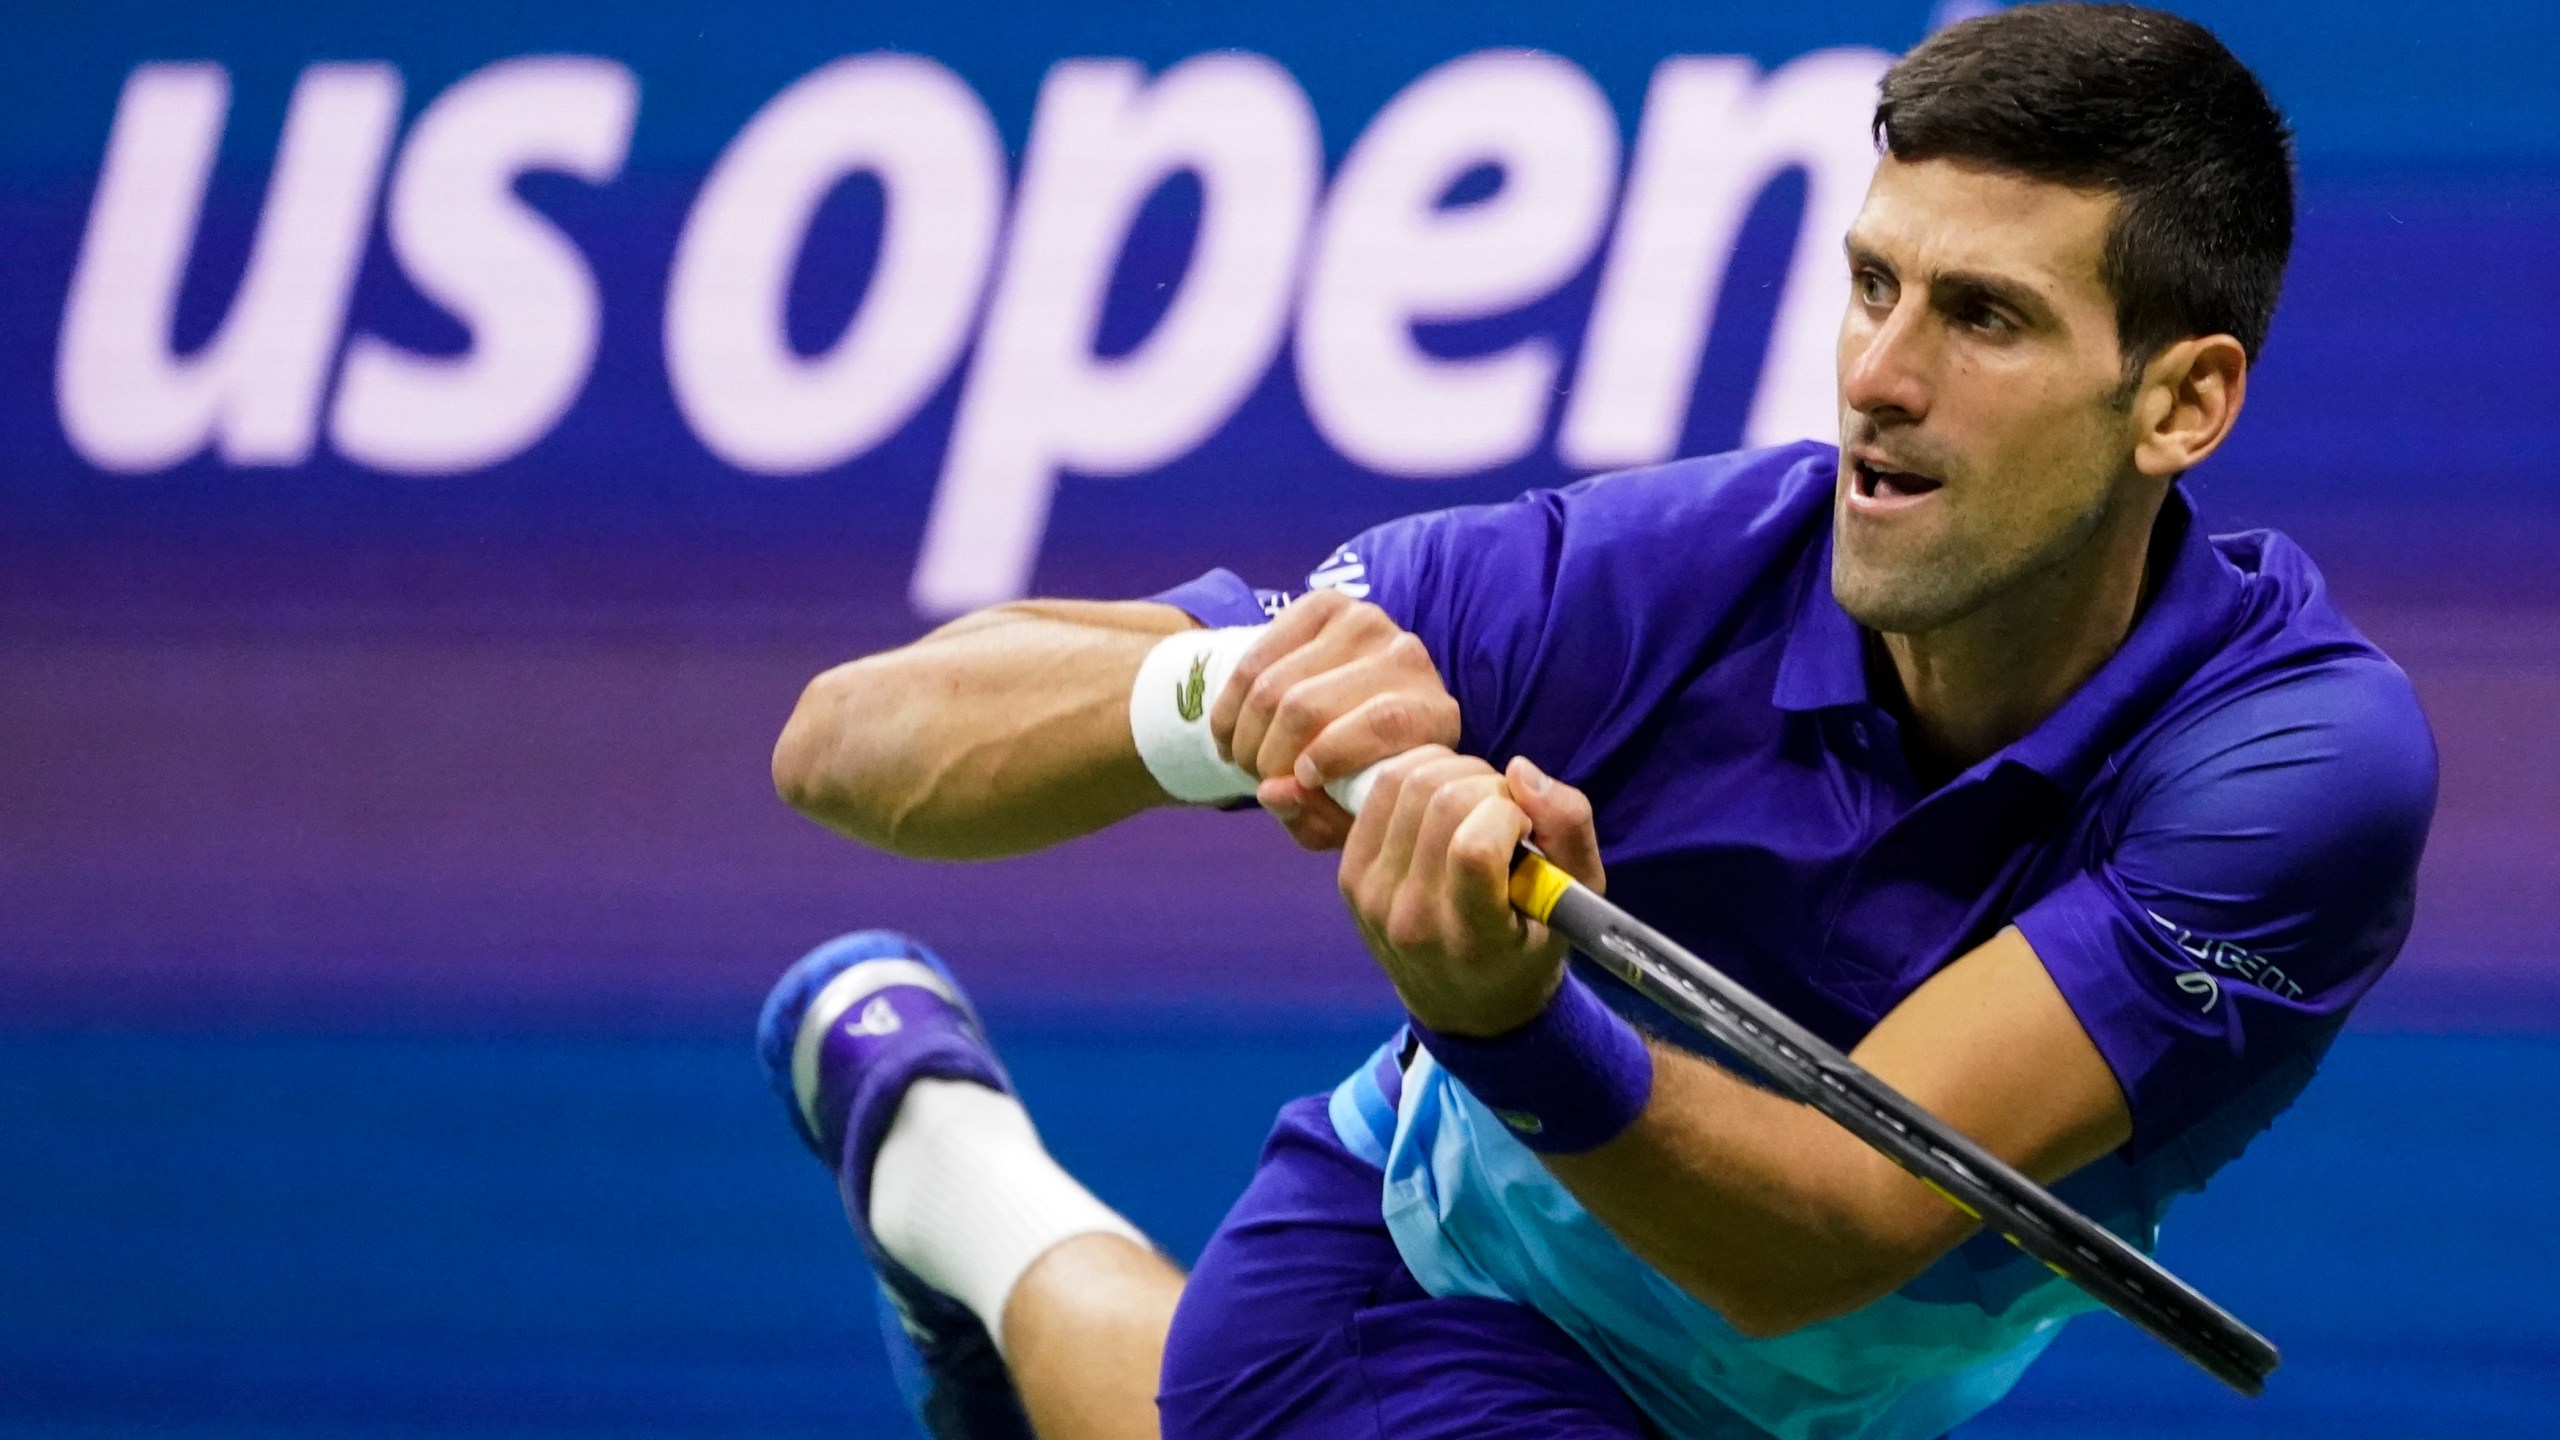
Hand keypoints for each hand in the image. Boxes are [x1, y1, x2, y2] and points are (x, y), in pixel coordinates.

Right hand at [1209, 590, 1459, 849]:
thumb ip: (1313, 816)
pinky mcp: (1324, 605)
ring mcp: (1365, 623)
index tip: (1298, 781)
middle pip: (1310, 705)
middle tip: (1260, 779)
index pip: (1383, 721)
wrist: (1347, 714)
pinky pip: (1255, 656)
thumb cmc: (1354, 775)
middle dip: (1268, 755)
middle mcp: (1408, 658)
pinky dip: (1230, 704)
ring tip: (1244, 760)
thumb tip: (1272, 791)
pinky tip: (1231, 732)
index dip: (1330, 755)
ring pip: (1274, 684)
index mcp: (1434, 716)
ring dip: (1244, 735)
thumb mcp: (1342, 815)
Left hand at [1338, 747, 1605, 1037]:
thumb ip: (1569, 829)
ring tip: (1477, 801)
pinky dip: (1418, 773)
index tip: (1524, 828)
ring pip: (1407, 783)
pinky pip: (1379, 790)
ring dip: (1453, 772)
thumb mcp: (1577, 901)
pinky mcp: (1349, 875)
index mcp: (1473, 938)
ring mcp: (1372, 896)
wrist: (1465, 1005)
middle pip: (1441, 801)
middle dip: (1486, 785)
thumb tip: (1519, 770)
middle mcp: (1412, 919)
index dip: (1507, 814)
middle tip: (1504, 810)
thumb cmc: (1530, 946)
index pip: (1473, 849)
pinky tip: (1444, 798)